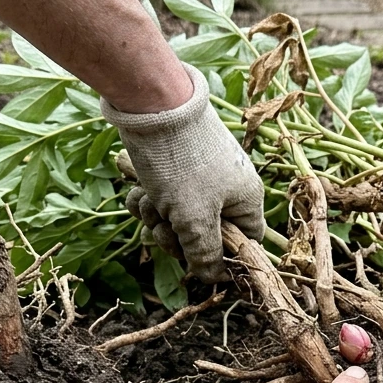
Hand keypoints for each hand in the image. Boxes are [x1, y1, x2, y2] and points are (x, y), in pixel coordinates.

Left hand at [101, 64, 264, 282]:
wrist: (151, 104)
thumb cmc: (181, 163)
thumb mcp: (194, 218)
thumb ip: (205, 254)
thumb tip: (215, 278)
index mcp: (245, 200)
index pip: (244, 245)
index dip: (221, 260)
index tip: (197, 265)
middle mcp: (227, 189)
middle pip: (205, 236)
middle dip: (177, 237)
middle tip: (164, 229)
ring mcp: (200, 177)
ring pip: (178, 218)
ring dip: (157, 218)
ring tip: (148, 202)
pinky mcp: (174, 167)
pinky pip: (162, 198)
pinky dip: (147, 199)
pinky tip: (137, 190)